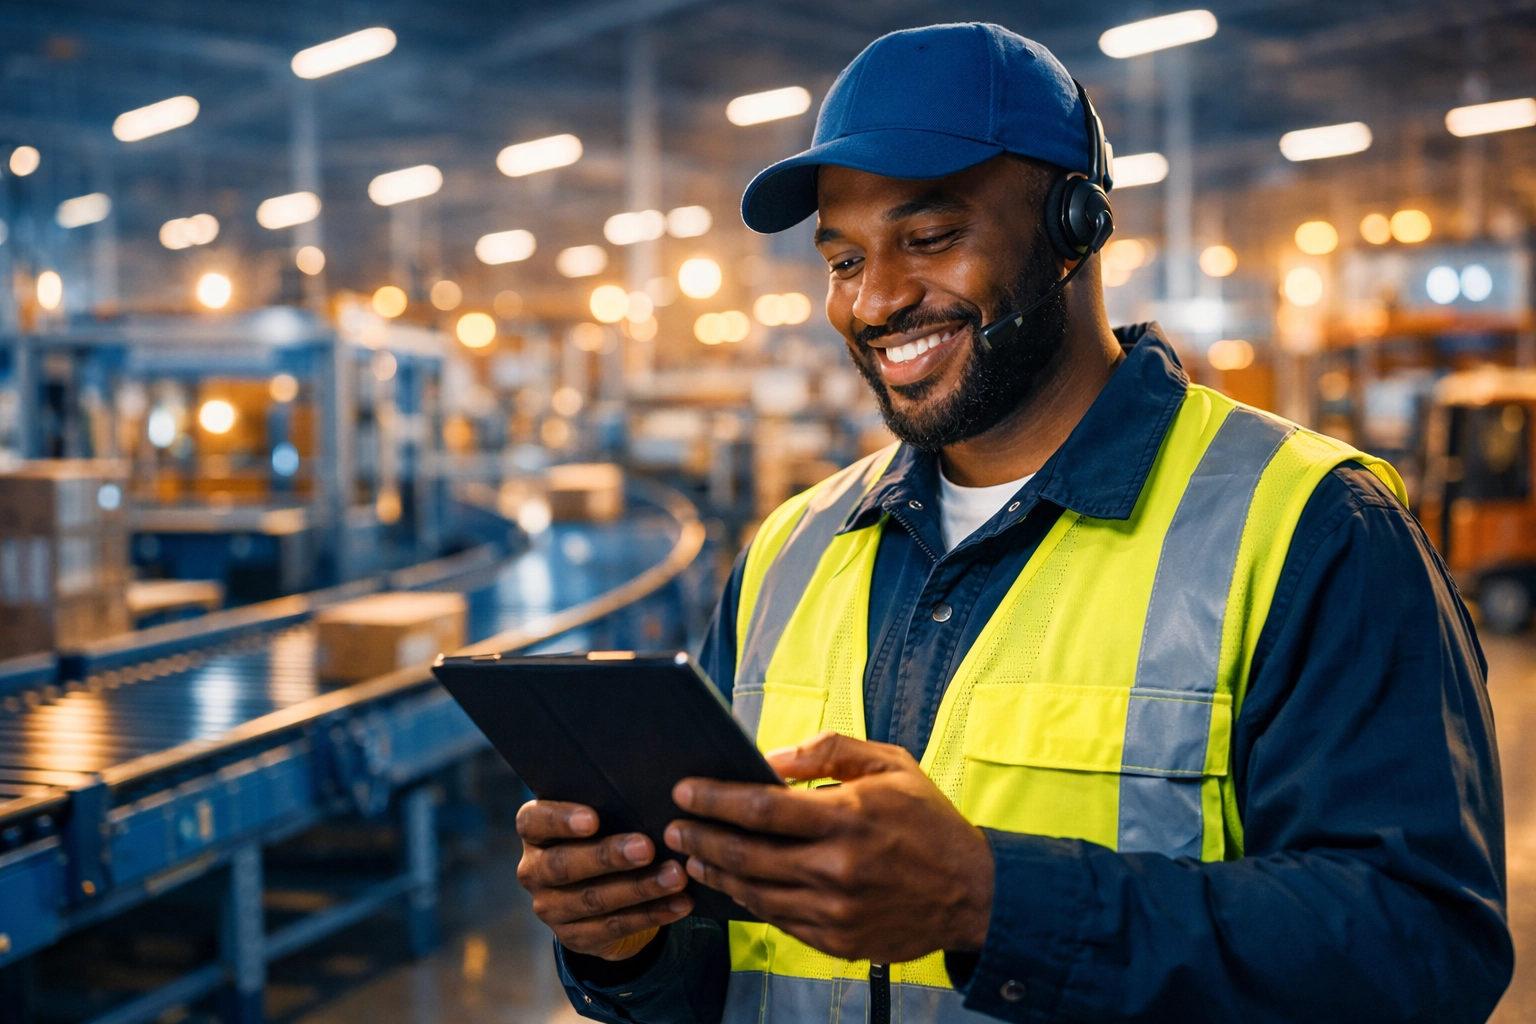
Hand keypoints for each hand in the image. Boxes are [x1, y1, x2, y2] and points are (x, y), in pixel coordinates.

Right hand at [516, 800, 693, 959]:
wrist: (599, 890)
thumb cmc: (604, 834)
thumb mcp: (600, 817)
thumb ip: (610, 805)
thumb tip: (650, 791)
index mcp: (534, 832)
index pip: (533, 822)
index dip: (560, 820)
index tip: (593, 819)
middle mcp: (534, 870)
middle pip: (564, 864)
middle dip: (608, 857)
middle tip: (647, 848)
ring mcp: (551, 908)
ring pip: (593, 899)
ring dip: (639, 888)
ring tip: (675, 876)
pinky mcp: (574, 936)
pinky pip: (614, 927)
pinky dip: (652, 914)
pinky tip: (680, 903)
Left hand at [664, 731, 992, 962]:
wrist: (973, 893)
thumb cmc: (929, 821)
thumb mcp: (890, 764)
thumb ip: (829, 752)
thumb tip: (769, 758)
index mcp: (849, 817)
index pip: (762, 808)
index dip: (715, 799)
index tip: (685, 791)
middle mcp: (838, 868)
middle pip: (746, 854)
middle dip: (700, 838)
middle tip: (673, 827)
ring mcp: (836, 911)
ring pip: (755, 893)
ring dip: (716, 874)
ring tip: (692, 857)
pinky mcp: (837, 941)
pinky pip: (778, 920)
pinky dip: (749, 900)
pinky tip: (733, 884)